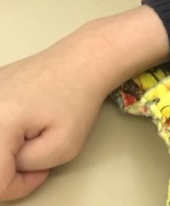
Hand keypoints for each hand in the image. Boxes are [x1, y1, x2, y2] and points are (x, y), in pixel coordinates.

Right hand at [0, 7, 169, 200]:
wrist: (84, 59)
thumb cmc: (79, 97)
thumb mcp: (62, 147)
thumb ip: (26, 167)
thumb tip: (11, 167)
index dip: (17, 186)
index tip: (38, 175)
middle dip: (7, 169)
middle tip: (32, 160)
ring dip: (5, 150)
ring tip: (29, 137)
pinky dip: (4, 134)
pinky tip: (23, 122)